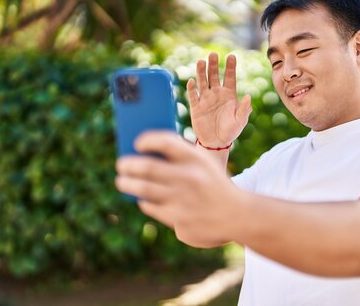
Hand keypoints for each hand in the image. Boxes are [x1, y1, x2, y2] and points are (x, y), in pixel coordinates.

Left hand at [115, 131, 246, 247]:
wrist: (237, 215)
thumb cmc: (213, 184)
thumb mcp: (204, 164)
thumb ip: (179, 156)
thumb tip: (142, 153)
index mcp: (197, 158)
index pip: (164, 141)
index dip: (147, 139)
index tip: (137, 143)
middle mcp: (189, 177)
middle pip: (146, 166)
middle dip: (128, 164)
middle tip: (121, 164)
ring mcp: (183, 200)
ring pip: (143, 189)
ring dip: (127, 183)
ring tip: (122, 181)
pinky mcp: (179, 219)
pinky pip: (150, 206)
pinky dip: (144, 201)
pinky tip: (142, 198)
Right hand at [187, 53, 251, 147]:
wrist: (216, 143)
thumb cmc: (230, 132)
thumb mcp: (240, 121)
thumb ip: (244, 109)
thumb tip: (249, 96)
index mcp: (229, 95)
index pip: (230, 77)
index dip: (230, 67)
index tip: (231, 56)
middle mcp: (217, 94)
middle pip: (214, 76)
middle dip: (214, 65)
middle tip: (213, 54)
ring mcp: (206, 99)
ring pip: (203, 82)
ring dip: (201, 72)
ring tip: (201, 61)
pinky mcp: (196, 107)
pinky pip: (193, 95)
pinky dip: (192, 88)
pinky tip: (192, 81)